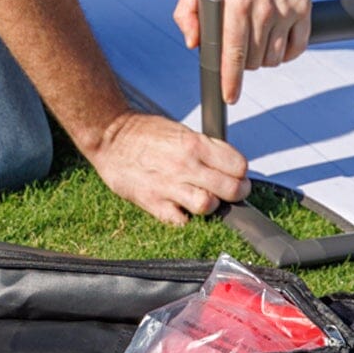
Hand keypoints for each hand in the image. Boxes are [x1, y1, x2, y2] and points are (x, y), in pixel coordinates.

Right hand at [82, 107, 246, 223]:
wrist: (111, 137)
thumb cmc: (146, 133)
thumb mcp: (183, 131)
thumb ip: (206, 148)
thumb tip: (228, 164)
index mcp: (196, 144)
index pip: (238, 165)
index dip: (242, 173)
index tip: (239, 175)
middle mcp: (186, 165)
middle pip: (230, 189)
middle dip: (237, 193)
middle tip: (234, 192)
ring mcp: (169, 186)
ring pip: (208, 206)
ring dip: (212, 206)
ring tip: (208, 200)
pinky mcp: (152, 202)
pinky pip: (179, 221)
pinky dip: (186, 219)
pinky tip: (184, 210)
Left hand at [176, 0, 312, 102]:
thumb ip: (186, 15)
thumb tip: (193, 44)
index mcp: (237, 4)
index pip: (234, 54)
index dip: (231, 81)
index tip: (229, 97)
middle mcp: (265, 8)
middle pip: (254, 60)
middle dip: (243, 66)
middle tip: (237, 56)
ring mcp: (287, 8)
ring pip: (275, 57)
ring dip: (263, 61)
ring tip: (255, 49)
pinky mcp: (304, 6)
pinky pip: (299, 46)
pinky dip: (287, 54)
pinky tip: (277, 47)